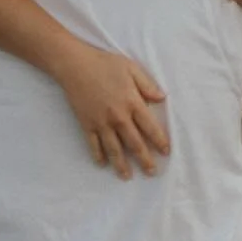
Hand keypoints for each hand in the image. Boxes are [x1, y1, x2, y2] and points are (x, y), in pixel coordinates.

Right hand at [54, 43, 168, 178]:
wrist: (75, 65)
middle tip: (151, 172)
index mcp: (132, 102)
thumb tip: (161, 99)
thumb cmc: (104, 63)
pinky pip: (93, 144)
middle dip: (144, 160)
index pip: (150, 127)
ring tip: (127, 176)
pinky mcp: (87, 124)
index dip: (159, 141)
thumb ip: (147, 85)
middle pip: (135, 143)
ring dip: (122, 165)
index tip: (166, 152)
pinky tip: (103, 164)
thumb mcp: (131, 68)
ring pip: (114, 149)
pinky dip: (98, 155)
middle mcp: (119, 117)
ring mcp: (102, 123)